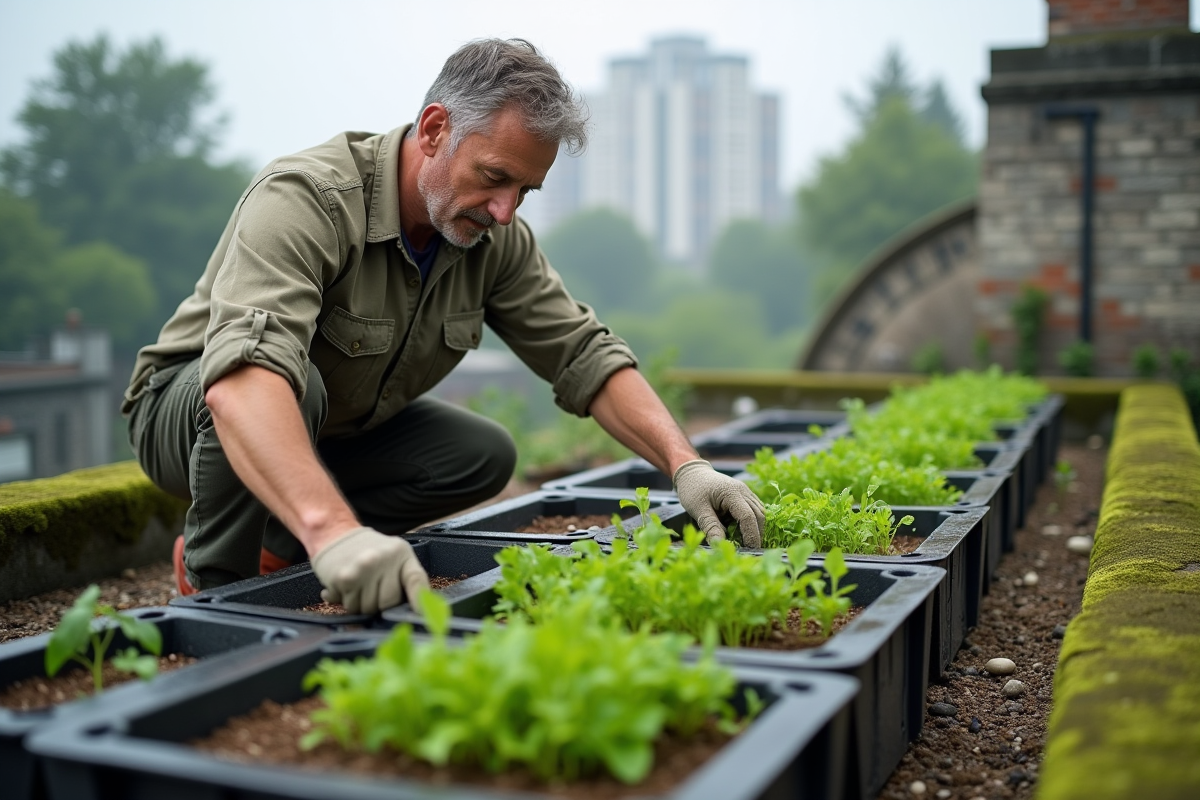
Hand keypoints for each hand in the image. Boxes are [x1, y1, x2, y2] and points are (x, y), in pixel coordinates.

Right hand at [310, 527, 429, 613]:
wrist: (335, 534)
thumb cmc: (368, 551)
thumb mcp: (394, 556)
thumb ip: (406, 579)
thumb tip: (420, 611)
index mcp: (401, 553)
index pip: (415, 579)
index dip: (420, 600)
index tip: (424, 616)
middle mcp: (384, 559)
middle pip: (388, 603)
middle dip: (380, 604)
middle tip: (372, 588)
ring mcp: (363, 567)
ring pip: (367, 609)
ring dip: (361, 604)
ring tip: (358, 585)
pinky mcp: (344, 577)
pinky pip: (349, 606)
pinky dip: (345, 601)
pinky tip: (345, 586)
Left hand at [672, 459, 764, 547]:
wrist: (692, 473)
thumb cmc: (692, 489)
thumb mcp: (698, 509)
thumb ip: (710, 527)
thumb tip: (719, 545)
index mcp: (731, 493)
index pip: (748, 516)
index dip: (751, 535)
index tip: (750, 550)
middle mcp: (743, 491)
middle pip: (758, 515)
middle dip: (757, 534)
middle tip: (750, 550)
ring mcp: (745, 492)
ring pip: (759, 512)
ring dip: (756, 528)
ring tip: (747, 543)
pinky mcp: (744, 495)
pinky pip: (754, 509)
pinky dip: (752, 522)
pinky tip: (743, 532)